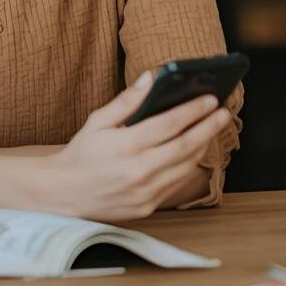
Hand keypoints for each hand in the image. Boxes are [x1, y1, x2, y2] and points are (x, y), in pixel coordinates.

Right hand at [47, 73, 231, 222]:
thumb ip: (126, 101)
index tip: (210, 98)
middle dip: (208, 127)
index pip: (169, 125)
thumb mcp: (97, 122)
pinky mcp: (147, 207)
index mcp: (125, 147)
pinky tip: (194, 150)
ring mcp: (144, 193)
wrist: (62, 196)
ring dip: (203, 145)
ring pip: (185, 166)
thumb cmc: (80, 155)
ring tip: (212, 127)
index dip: (193, 110)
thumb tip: (151, 78)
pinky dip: (189, 165)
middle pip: (185, 146)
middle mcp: (138, 172)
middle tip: (224, 111)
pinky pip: (176, 183)